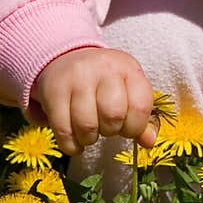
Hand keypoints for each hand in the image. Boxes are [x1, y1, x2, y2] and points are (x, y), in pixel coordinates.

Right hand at [29, 47, 157, 155]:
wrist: (65, 57)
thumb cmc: (103, 80)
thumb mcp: (127, 88)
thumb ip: (139, 114)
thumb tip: (149, 142)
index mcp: (128, 68)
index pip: (141, 106)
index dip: (136, 127)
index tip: (127, 128)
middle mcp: (104, 69)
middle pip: (113, 116)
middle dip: (111, 131)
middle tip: (105, 127)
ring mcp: (77, 78)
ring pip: (87, 126)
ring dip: (89, 139)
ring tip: (89, 132)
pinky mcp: (54, 90)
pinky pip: (63, 130)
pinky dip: (71, 145)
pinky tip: (74, 140)